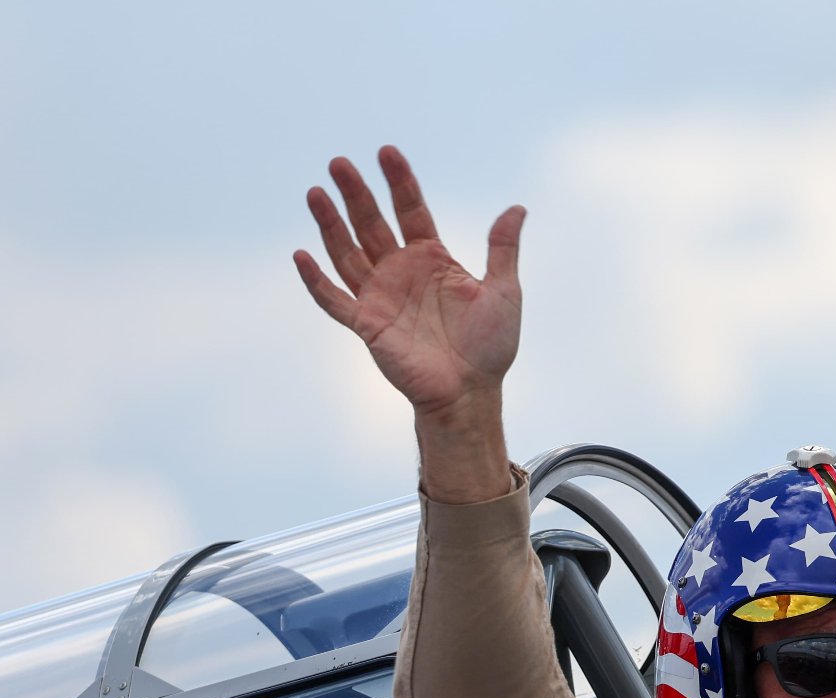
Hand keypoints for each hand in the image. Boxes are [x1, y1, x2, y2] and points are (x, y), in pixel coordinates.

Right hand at [294, 147, 525, 416]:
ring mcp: (381, 296)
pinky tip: (302, 255)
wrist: (472, 391)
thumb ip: (503, 249)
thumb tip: (517, 208)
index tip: (387, 152)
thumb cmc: (491, 346)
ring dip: (330, 225)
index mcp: (432, 259)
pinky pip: (335, 300)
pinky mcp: (367, 324)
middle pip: (372, 223)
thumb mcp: (504, 291)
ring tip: (315, 193)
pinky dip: (317, 280)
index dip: (400, 182)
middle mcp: (402, 271)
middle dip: (356, 193)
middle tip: (339, 162)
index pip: (411, 211)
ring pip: (347, 252)